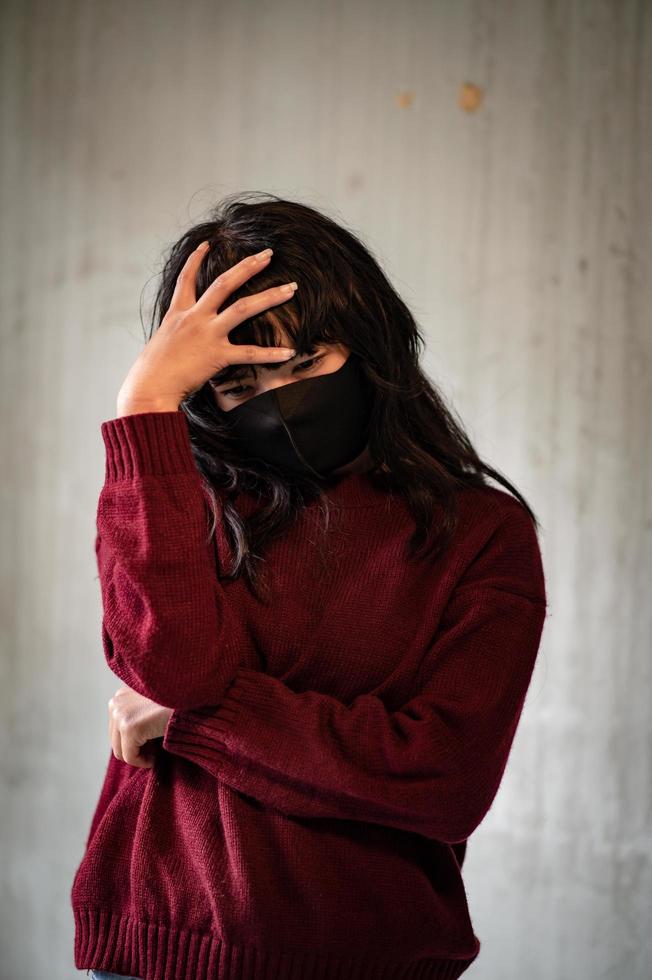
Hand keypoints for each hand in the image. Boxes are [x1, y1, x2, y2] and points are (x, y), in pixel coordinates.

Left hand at [108, 685, 173, 768]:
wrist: (192, 700)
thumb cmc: (178, 704)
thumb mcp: (151, 705)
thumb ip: (137, 715)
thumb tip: (131, 743)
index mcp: (121, 696)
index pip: (117, 730)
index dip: (135, 741)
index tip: (152, 742)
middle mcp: (116, 701)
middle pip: (116, 741)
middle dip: (136, 749)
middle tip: (156, 750)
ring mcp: (121, 714)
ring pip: (120, 751)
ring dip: (140, 756)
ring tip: (156, 753)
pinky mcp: (130, 727)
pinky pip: (130, 757)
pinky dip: (144, 762)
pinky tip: (157, 757)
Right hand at [117, 243, 298, 410]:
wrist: (149, 386)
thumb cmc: (153, 371)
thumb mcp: (162, 343)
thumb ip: (177, 334)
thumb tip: (183, 338)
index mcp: (178, 313)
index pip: (186, 278)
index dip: (196, 259)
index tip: (207, 243)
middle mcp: (194, 317)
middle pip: (224, 283)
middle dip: (248, 266)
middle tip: (268, 254)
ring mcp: (206, 334)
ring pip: (242, 308)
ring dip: (269, 296)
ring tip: (291, 288)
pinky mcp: (216, 355)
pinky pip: (249, 352)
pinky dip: (270, 353)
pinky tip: (289, 351)